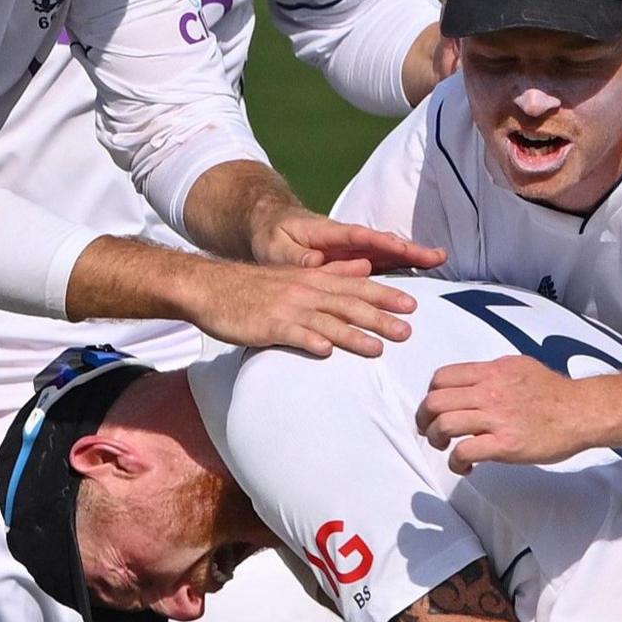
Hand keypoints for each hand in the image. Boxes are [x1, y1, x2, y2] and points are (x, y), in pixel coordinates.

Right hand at [172, 258, 415, 357]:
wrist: (209, 287)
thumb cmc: (253, 287)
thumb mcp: (294, 275)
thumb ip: (330, 274)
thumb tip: (365, 269)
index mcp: (312, 280)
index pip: (356, 286)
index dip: (385, 295)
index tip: (413, 305)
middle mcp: (303, 291)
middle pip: (347, 304)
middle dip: (379, 317)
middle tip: (408, 332)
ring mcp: (285, 308)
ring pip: (325, 321)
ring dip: (352, 335)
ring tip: (378, 349)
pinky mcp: (265, 325)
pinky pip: (290, 334)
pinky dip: (309, 341)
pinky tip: (325, 352)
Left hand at [256, 209, 444, 277]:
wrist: (270, 225)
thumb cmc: (271, 234)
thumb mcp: (274, 246)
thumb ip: (293, 255)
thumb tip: (313, 261)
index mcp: (328, 233)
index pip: (359, 236)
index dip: (381, 242)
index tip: (402, 247)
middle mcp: (346, 239)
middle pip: (382, 242)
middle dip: (408, 249)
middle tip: (438, 255)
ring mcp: (351, 249)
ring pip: (385, 252)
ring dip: (411, 256)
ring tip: (439, 259)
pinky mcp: (352, 259)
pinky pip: (379, 262)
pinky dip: (399, 266)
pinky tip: (420, 272)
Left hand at [416, 356, 621, 472]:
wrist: (583, 412)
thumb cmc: (555, 392)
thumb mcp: (519, 367)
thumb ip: (493, 373)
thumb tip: (474, 381)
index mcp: (490, 372)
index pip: (442, 377)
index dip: (431, 394)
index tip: (436, 408)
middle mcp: (488, 392)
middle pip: (435, 401)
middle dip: (424, 419)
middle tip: (430, 431)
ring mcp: (496, 418)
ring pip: (444, 424)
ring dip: (436, 439)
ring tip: (444, 447)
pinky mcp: (505, 444)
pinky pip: (464, 451)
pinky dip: (456, 461)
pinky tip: (464, 467)